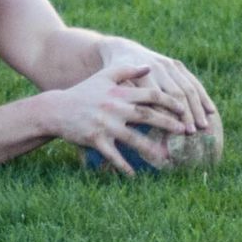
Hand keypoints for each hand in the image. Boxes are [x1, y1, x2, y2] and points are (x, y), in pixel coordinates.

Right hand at [45, 64, 186, 175]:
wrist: (56, 109)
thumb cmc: (84, 92)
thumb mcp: (104, 77)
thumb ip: (127, 70)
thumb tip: (150, 67)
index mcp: (119, 91)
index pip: (150, 94)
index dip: (169, 101)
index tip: (184, 109)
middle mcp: (114, 106)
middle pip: (146, 115)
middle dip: (167, 123)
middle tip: (185, 132)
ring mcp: (105, 124)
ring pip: (133, 137)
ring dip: (151, 148)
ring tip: (166, 157)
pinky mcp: (95, 139)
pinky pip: (112, 155)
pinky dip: (123, 165)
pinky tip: (134, 175)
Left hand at [100, 38, 216, 133]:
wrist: (122, 51)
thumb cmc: (115, 81)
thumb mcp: (114, 91)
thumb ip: (126, 106)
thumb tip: (133, 132)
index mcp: (141, 76)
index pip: (159, 99)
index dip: (168, 117)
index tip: (175, 134)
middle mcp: (157, 69)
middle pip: (176, 94)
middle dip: (186, 115)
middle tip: (193, 133)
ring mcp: (168, 65)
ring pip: (188, 88)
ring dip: (198, 108)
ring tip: (205, 126)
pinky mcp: (176, 64)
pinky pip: (193, 81)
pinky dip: (203, 96)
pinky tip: (211, 110)